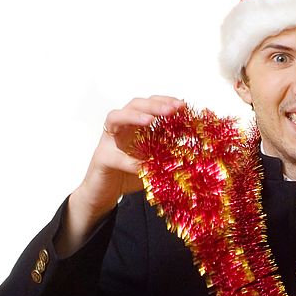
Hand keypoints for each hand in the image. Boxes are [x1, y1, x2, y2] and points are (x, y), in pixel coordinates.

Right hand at [56, 96, 183, 254]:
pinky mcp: (101, 158)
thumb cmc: (130, 176)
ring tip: (150, 121)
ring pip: (115, 117)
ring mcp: (107, 141)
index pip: (150, 104)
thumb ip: (168, 153)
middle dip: (154, 105)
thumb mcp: (155, 162)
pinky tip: (142, 166)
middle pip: (134, 104)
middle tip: (172, 109)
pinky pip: (114, 156)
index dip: (165, 101)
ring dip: (134, 116)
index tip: (182, 105)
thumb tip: (194, 151)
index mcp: (136, 125)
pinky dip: (128, 161)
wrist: (105, 194)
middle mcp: (120, 128)